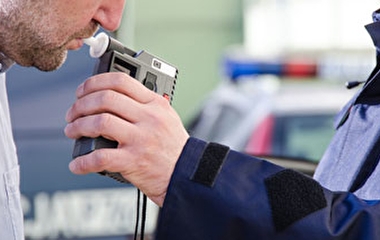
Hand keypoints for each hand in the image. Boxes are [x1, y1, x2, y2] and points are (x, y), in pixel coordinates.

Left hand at [65, 72, 189, 206]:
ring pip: (99, 123)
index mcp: (155, 104)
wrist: (186, 173)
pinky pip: (100, 157)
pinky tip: (77, 164)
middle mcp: (148, 118)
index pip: (121, 81)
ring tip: (72, 131)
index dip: (95, 82)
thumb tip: (111, 97)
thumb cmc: (173, 147)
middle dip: (81, 104)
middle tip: (73, 113)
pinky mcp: (134, 161)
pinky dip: (83, 161)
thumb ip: (144, 105)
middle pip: (105, 99)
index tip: (82, 91)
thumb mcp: (166, 117)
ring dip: (78, 126)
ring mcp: (141, 139)